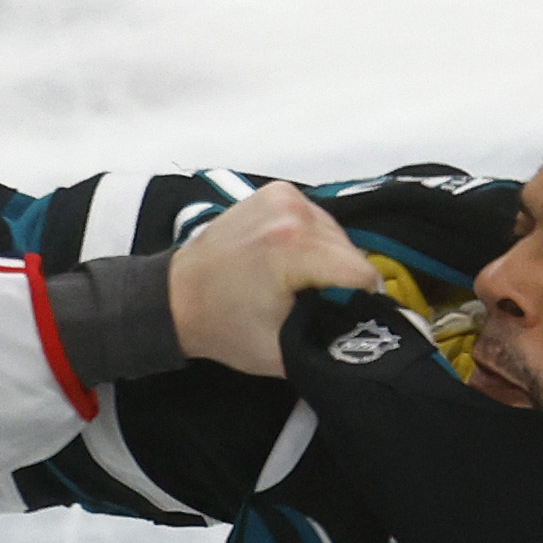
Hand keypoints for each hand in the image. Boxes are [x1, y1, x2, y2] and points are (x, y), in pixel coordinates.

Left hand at [168, 184, 379, 376]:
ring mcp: (284, 196)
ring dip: (327, 260)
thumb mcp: (282, 351)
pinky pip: (317, 220)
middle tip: (311, 303)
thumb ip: (330, 343)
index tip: (341, 316)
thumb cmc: (224, 326)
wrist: (177, 297)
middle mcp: (292, 211)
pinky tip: (287, 261)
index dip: (359, 301)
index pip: (361, 272)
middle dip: (340, 281)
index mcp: (295, 246)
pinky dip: (312, 242)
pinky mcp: (277, 191)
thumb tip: (365, 333)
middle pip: (351, 251)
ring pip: (337, 234)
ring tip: (296, 282)